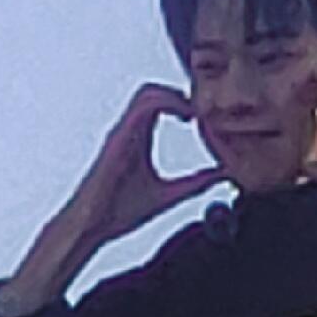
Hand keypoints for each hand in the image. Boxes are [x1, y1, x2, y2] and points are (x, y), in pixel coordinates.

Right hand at [0, 85, 220, 314]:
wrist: (92, 226)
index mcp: (139, 136)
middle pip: (156, 90)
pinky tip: (188, 118)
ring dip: (176, 95)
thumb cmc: (120, 212)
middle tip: (208, 110)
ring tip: (200, 113)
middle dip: (184, 93)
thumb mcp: (170, 194)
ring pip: (148, 91)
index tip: (211, 117)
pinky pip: (143, 105)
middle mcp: (130, 129)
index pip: (163, 102)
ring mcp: (123, 130)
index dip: (188, 102)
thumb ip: (196, 183)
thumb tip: (225, 178)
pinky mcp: (119, 137)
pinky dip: (168, 103)